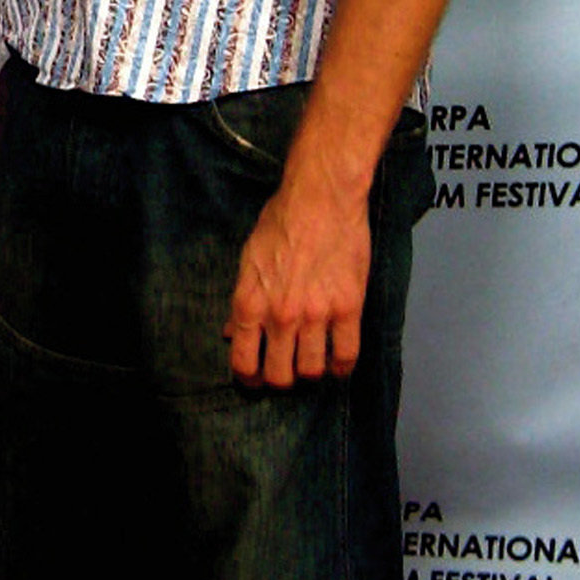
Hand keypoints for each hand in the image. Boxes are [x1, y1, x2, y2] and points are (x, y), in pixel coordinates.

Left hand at [226, 173, 369, 386]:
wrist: (321, 198)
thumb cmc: (281, 222)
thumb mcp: (248, 260)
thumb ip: (241, 301)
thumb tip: (231, 332)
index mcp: (250, 303)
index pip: (243, 362)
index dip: (248, 379)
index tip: (255, 380)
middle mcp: (280, 316)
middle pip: (279, 375)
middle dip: (280, 380)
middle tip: (286, 372)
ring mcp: (316, 314)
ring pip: (312, 371)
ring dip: (310, 373)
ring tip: (311, 364)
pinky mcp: (348, 308)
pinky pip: (347, 355)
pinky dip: (341, 367)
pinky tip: (338, 363)